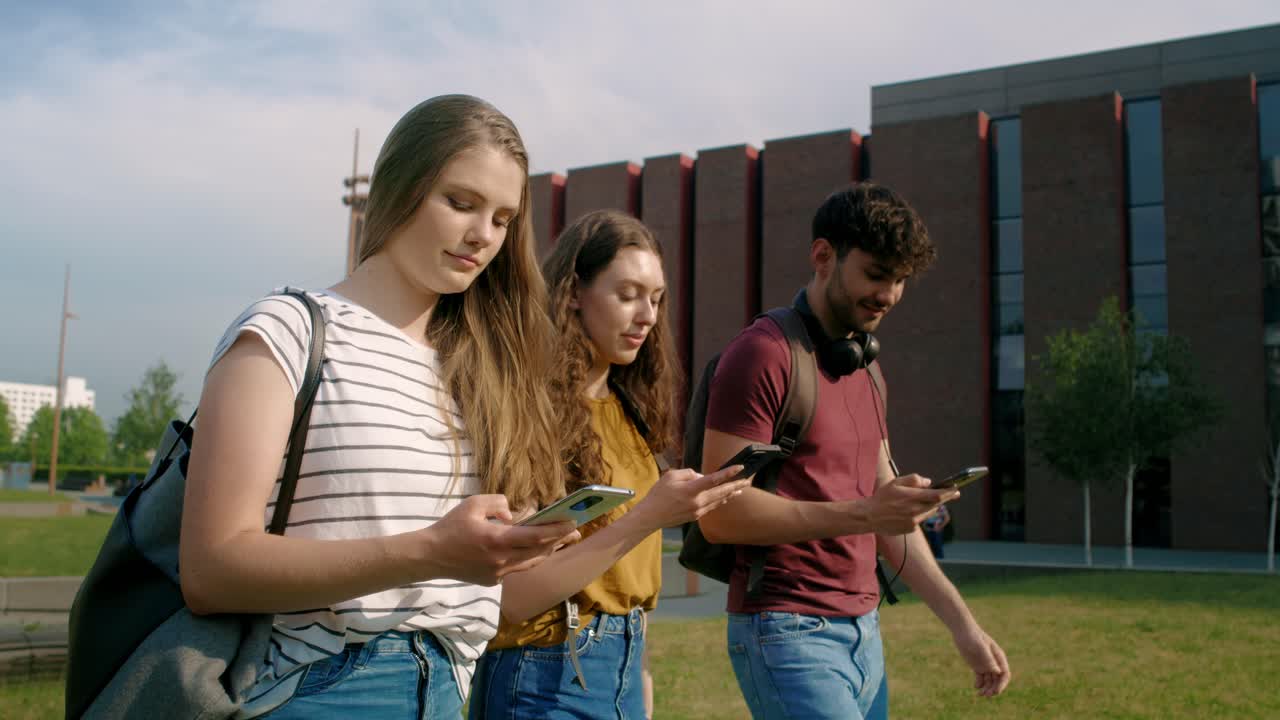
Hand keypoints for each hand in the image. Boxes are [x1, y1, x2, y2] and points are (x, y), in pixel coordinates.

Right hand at [420, 494, 579, 585]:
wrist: (430, 556)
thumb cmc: (451, 527)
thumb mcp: (474, 504)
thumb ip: (498, 503)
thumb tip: (515, 515)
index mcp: (497, 540)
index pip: (536, 536)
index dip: (557, 530)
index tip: (573, 523)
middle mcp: (501, 560)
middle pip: (539, 551)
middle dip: (559, 541)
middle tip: (576, 532)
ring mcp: (497, 574)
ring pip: (530, 563)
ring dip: (546, 551)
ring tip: (560, 541)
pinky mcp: (492, 581)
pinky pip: (516, 568)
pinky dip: (528, 558)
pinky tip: (534, 550)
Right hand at [629, 465, 751, 529]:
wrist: (651, 516)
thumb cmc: (658, 494)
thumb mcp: (671, 476)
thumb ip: (689, 473)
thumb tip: (701, 477)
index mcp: (691, 490)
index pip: (714, 479)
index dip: (728, 473)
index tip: (740, 468)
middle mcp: (698, 502)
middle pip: (721, 493)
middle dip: (736, 486)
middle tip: (748, 481)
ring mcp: (698, 511)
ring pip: (719, 501)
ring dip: (730, 494)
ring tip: (741, 490)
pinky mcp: (695, 516)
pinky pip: (711, 506)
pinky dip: (719, 500)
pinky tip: (724, 498)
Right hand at [863, 474, 957, 534]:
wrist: (870, 516)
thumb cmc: (882, 497)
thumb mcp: (896, 483)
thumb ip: (913, 480)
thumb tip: (928, 482)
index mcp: (913, 497)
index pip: (937, 495)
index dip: (949, 493)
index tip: (956, 490)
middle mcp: (916, 511)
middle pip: (936, 505)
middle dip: (944, 499)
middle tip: (951, 494)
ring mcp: (914, 522)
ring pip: (929, 512)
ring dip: (930, 506)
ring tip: (919, 501)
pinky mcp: (911, 529)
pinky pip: (920, 520)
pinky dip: (919, 514)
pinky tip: (906, 512)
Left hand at [952, 624, 1010, 696]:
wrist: (962, 631)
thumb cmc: (973, 636)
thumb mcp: (980, 647)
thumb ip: (988, 659)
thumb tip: (998, 672)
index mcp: (998, 657)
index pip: (1005, 674)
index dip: (1002, 684)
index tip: (996, 691)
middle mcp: (994, 663)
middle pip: (998, 680)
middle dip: (994, 689)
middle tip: (986, 695)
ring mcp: (985, 665)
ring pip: (989, 681)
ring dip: (987, 689)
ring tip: (980, 694)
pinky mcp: (977, 667)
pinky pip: (981, 679)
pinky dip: (979, 685)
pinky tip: (976, 687)